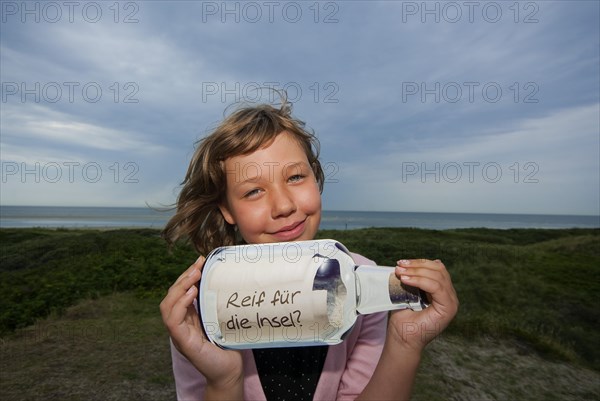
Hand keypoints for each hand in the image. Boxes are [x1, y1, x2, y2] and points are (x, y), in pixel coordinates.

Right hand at [160, 256, 243, 388]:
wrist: (230, 369)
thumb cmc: (228, 344)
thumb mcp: (221, 317)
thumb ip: (217, 302)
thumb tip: (226, 279)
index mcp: (188, 317)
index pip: (179, 292)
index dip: (187, 276)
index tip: (200, 261)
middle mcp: (181, 324)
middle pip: (171, 296)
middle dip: (183, 277)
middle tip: (198, 265)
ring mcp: (179, 334)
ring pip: (166, 306)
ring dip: (179, 288)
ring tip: (193, 277)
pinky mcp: (184, 342)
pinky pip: (173, 321)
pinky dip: (180, 305)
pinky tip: (191, 294)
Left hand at [387, 259, 458, 351]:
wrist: (402, 339)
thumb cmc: (403, 319)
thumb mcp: (406, 293)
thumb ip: (410, 280)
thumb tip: (404, 264)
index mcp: (441, 291)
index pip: (436, 269)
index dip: (419, 263)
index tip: (401, 263)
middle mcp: (450, 296)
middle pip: (438, 270)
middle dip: (417, 265)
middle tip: (399, 267)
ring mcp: (451, 302)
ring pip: (438, 276)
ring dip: (416, 272)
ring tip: (400, 273)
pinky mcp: (448, 308)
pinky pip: (437, 287)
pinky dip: (420, 281)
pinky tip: (406, 281)